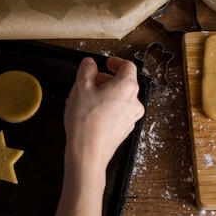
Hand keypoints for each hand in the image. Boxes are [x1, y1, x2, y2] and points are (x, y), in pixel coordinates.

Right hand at [64, 56, 144, 170]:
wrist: (88, 153)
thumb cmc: (86, 121)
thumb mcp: (80, 87)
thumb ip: (86, 70)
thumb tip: (90, 64)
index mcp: (127, 87)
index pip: (127, 66)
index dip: (115, 62)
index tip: (106, 63)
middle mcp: (134, 102)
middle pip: (122, 83)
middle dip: (104, 81)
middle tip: (88, 83)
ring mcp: (131, 117)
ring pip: (118, 99)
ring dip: (101, 95)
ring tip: (82, 100)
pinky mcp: (125, 130)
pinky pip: (116, 112)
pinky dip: (104, 108)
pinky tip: (87, 113)